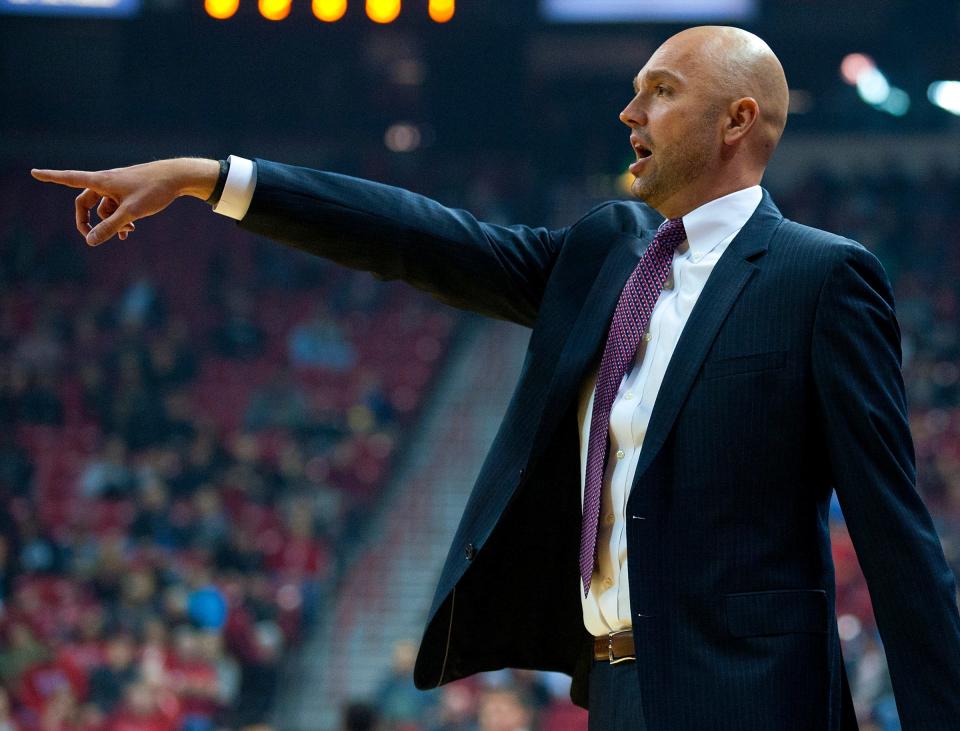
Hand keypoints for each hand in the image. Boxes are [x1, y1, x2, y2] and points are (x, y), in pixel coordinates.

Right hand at [30, 158, 218, 245]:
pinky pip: (116, 206)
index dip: (51, 177)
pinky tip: (130, 231)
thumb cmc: (154, 191)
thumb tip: (89, 241)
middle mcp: (106, 181)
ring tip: (128, 232)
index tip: (34, 172)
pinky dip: (120, 218)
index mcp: (101, 181)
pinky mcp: (129, 191)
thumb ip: (109, 227)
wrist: (177, 177)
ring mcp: (118, 186)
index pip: (70, 179)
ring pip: (104, 207)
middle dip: (86, 220)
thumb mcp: (131, 212)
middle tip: (88, 236)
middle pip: (85, 201)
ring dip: (111, 222)